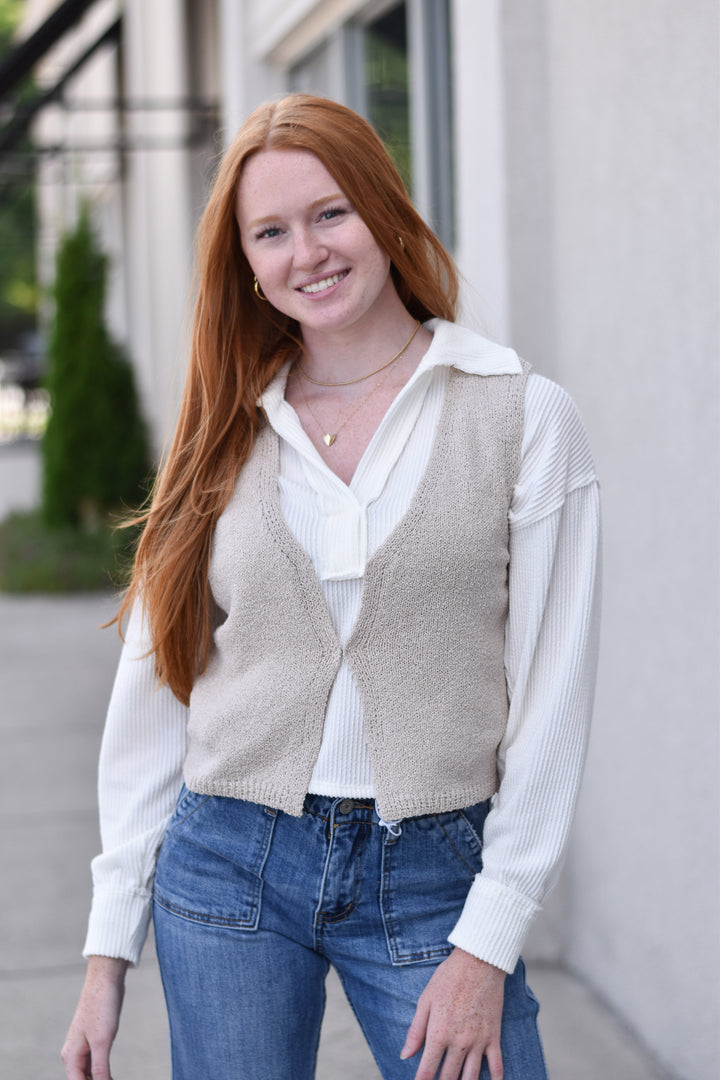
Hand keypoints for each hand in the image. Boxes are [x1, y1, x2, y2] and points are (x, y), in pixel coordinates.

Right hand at [61, 955, 128, 1078]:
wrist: (105, 980)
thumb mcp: (102, 1041)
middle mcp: (74, 1054)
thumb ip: (100, 1068)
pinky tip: (112, 1075)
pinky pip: (97, 1063)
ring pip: (90, 1074)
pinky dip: (104, 1072)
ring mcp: (84, 1047)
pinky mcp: (95, 1040)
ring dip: (100, 1079)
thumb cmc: (101, 1007)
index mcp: (71, 1057)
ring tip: (113, 1079)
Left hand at [401, 948, 505, 1079]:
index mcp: (439, 1033)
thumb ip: (415, 1031)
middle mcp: (459, 1042)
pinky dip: (494, 1079)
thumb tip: (404, 1055)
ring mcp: (478, 1041)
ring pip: (471, 1077)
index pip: (428, 1070)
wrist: (479, 962)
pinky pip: (496, 1065)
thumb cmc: (448, 978)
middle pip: (448, 1077)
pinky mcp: (493, 1036)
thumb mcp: (425, 1000)